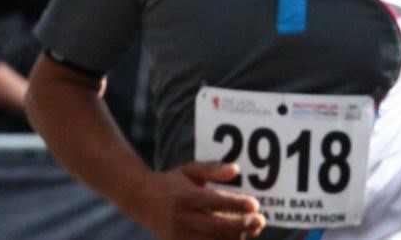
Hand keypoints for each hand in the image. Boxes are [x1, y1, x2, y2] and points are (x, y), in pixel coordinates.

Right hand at [138, 160, 265, 239]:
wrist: (140, 200)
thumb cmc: (172, 182)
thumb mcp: (190, 169)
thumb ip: (212, 169)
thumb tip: (235, 170)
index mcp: (186, 196)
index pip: (214, 201)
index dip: (235, 203)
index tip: (254, 204)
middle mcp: (182, 217)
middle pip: (215, 225)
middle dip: (240, 225)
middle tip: (260, 221)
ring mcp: (179, 234)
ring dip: (234, 237)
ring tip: (252, 230)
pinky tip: (236, 238)